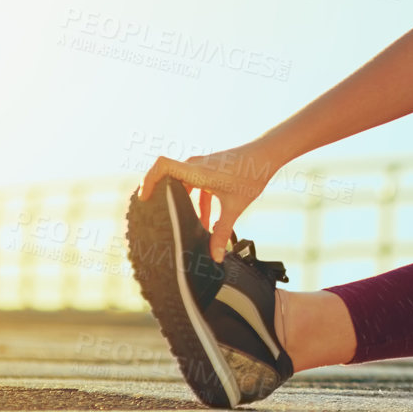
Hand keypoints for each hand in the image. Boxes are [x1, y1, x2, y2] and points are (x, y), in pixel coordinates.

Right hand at [139, 141, 281, 262]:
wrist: (269, 154)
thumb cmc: (252, 175)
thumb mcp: (235, 206)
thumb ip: (223, 232)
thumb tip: (216, 257)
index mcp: (197, 171)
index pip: (162, 165)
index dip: (148, 179)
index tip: (143, 199)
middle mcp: (196, 165)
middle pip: (168, 177)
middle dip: (160, 198)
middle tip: (154, 218)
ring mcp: (203, 166)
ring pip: (183, 184)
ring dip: (182, 203)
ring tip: (180, 224)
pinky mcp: (211, 169)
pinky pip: (195, 185)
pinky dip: (196, 201)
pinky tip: (205, 221)